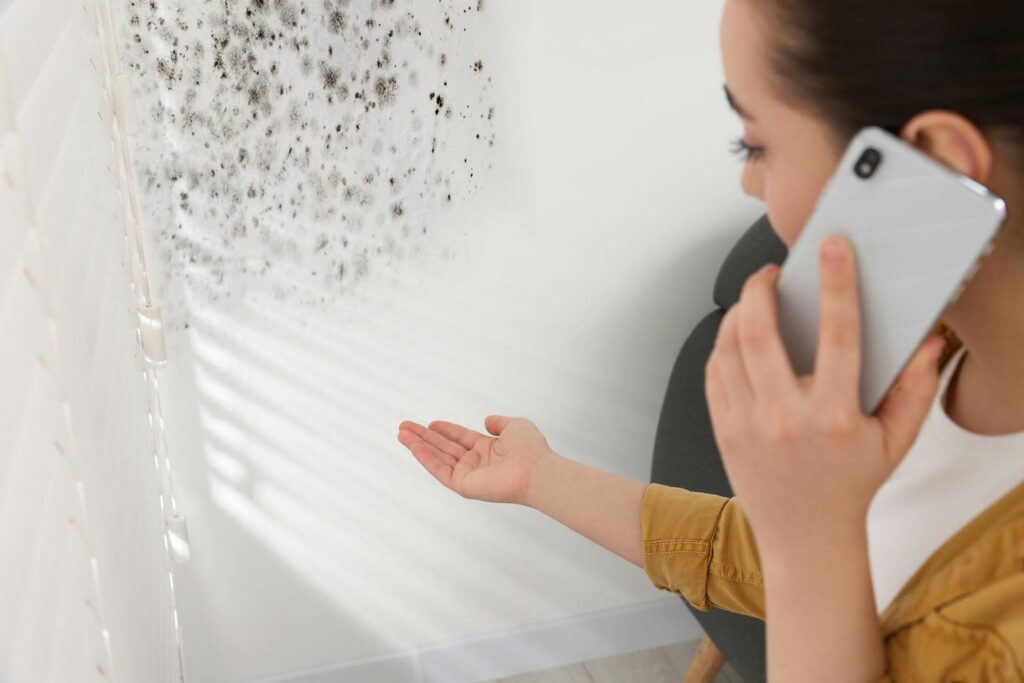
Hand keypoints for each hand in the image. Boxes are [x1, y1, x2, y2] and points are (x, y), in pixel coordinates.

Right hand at [397, 415, 554, 504]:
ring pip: (438, 459)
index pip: (461, 439)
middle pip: (444, 448)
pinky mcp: (463, 486)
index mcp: (488, 450)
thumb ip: (500, 423)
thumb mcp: (515, 426)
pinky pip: (440, 471)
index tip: (430, 423)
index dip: (445, 430)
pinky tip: (414, 447)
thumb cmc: (530, 449)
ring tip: (401, 434)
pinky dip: (426, 459)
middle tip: (404, 426)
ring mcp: (469, 475)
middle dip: (424, 437)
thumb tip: (487, 420)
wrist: (534, 470)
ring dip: (419, 446)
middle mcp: (477, 463)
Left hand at [705, 235, 946, 549]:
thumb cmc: (849, 485)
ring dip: (737, 314)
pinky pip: (713, 372)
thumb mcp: (895, 441)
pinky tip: (738, 336)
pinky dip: (722, 346)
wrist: (804, 536)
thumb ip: (917, 389)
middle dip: (760, 289)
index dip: (836, 285)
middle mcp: (784, 419)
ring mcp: (746, 425)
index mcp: (832, 417)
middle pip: (760, 334)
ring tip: (755, 301)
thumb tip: (928, 342)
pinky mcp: (722, 430)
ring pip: (727, 348)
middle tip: (770, 272)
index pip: (837, 336)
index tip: (833, 249)